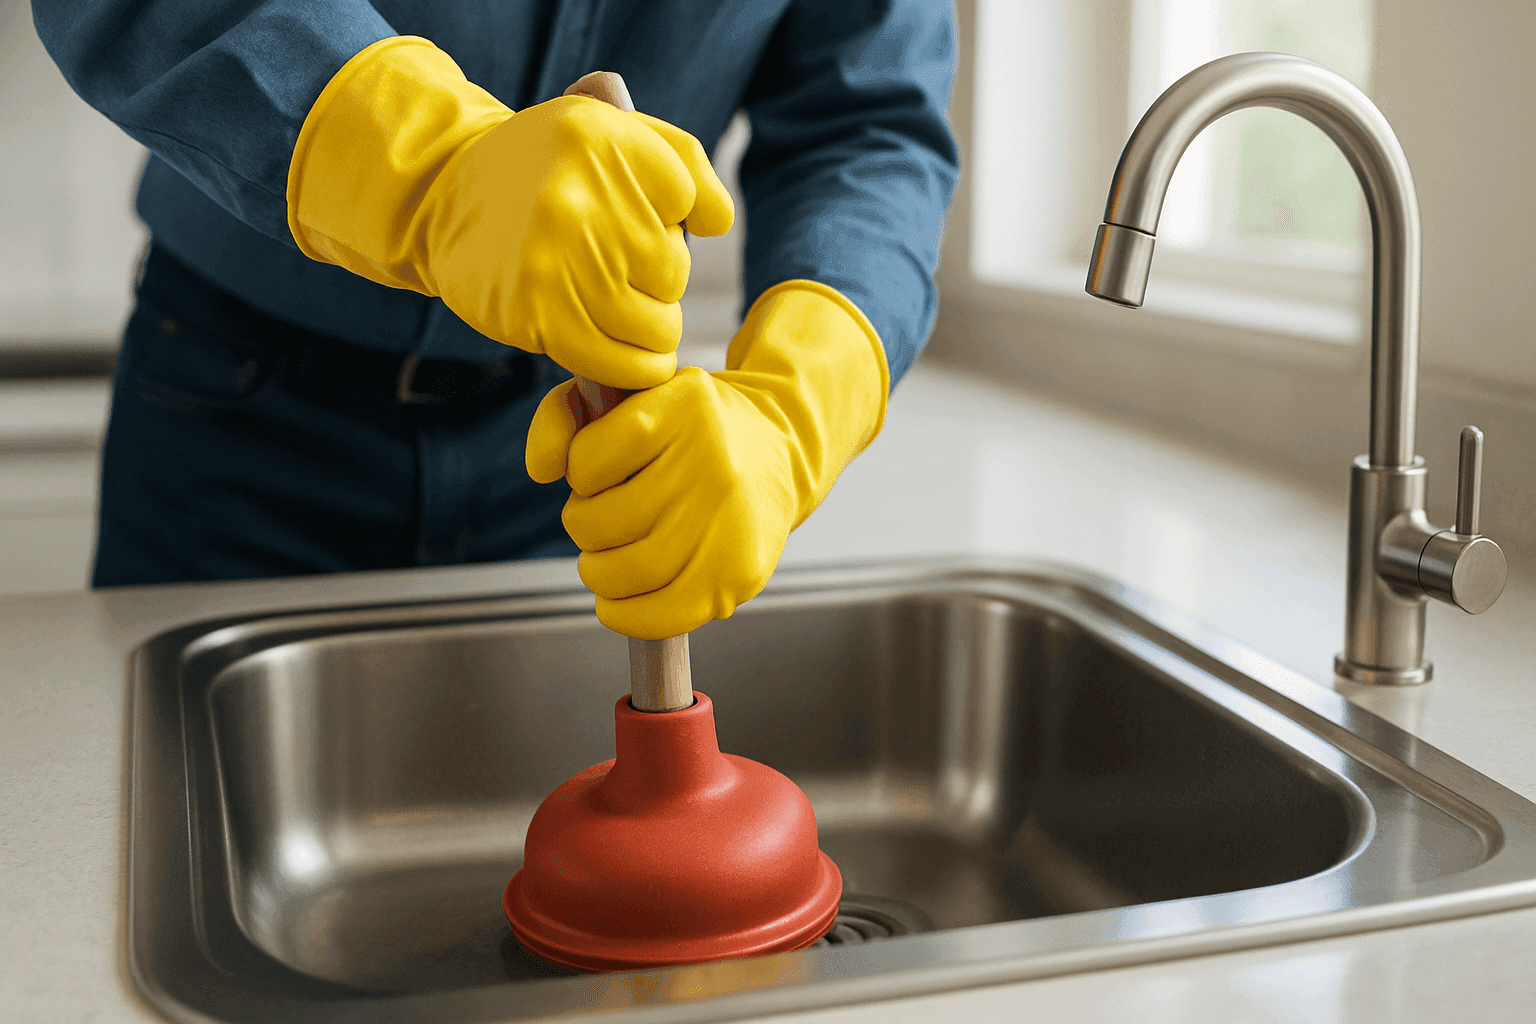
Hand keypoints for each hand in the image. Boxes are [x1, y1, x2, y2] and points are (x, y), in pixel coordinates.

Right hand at [287, 37, 733, 389]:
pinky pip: (626, 364)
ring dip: (650, 324)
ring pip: (658, 321)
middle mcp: (577, 196)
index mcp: (601, 139)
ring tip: (617, 304)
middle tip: (615, 264)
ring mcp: (559, 260)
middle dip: (657, 275)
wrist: (444, 199)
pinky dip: (639, 366)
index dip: (675, 219)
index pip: (693, 204)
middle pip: (675, 267)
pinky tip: (629, 350)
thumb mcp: (607, 132)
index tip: (640, 216)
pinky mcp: (542, 317)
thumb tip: (716, 224)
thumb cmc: (545, 167)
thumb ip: (682, 163)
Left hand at [527, 281, 888, 638]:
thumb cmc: (688, 430)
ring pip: (620, 572)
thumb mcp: (632, 397)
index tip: (603, 471)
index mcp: (683, 408)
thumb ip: (565, 416)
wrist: (783, 452)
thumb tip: (540, 470)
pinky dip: (623, 613)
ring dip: (598, 570)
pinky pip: (656, 615)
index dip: (581, 474)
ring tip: (613, 554)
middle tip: (604, 518)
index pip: (586, 462)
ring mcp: (729, 523)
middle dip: (584, 526)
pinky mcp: (738, 574)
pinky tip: (623, 596)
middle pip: (596, 523)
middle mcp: (713, 463)